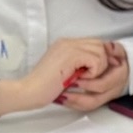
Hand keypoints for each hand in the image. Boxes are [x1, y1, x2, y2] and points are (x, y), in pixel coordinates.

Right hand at [0, 39, 116, 116]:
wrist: (30, 91)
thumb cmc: (44, 87)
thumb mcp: (64, 71)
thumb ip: (77, 64)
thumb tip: (96, 64)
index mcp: (64, 44)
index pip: (92, 43)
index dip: (100, 57)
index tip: (98, 71)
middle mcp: (67, 42)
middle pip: (99, 44)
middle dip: (102, 61)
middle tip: (92, 76)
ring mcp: (69, 46)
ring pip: (100, 51)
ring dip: (97, 68)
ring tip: (84, 78)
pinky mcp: (72, 55)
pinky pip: (96, 60)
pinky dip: (93, 72)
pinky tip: (80, 78)